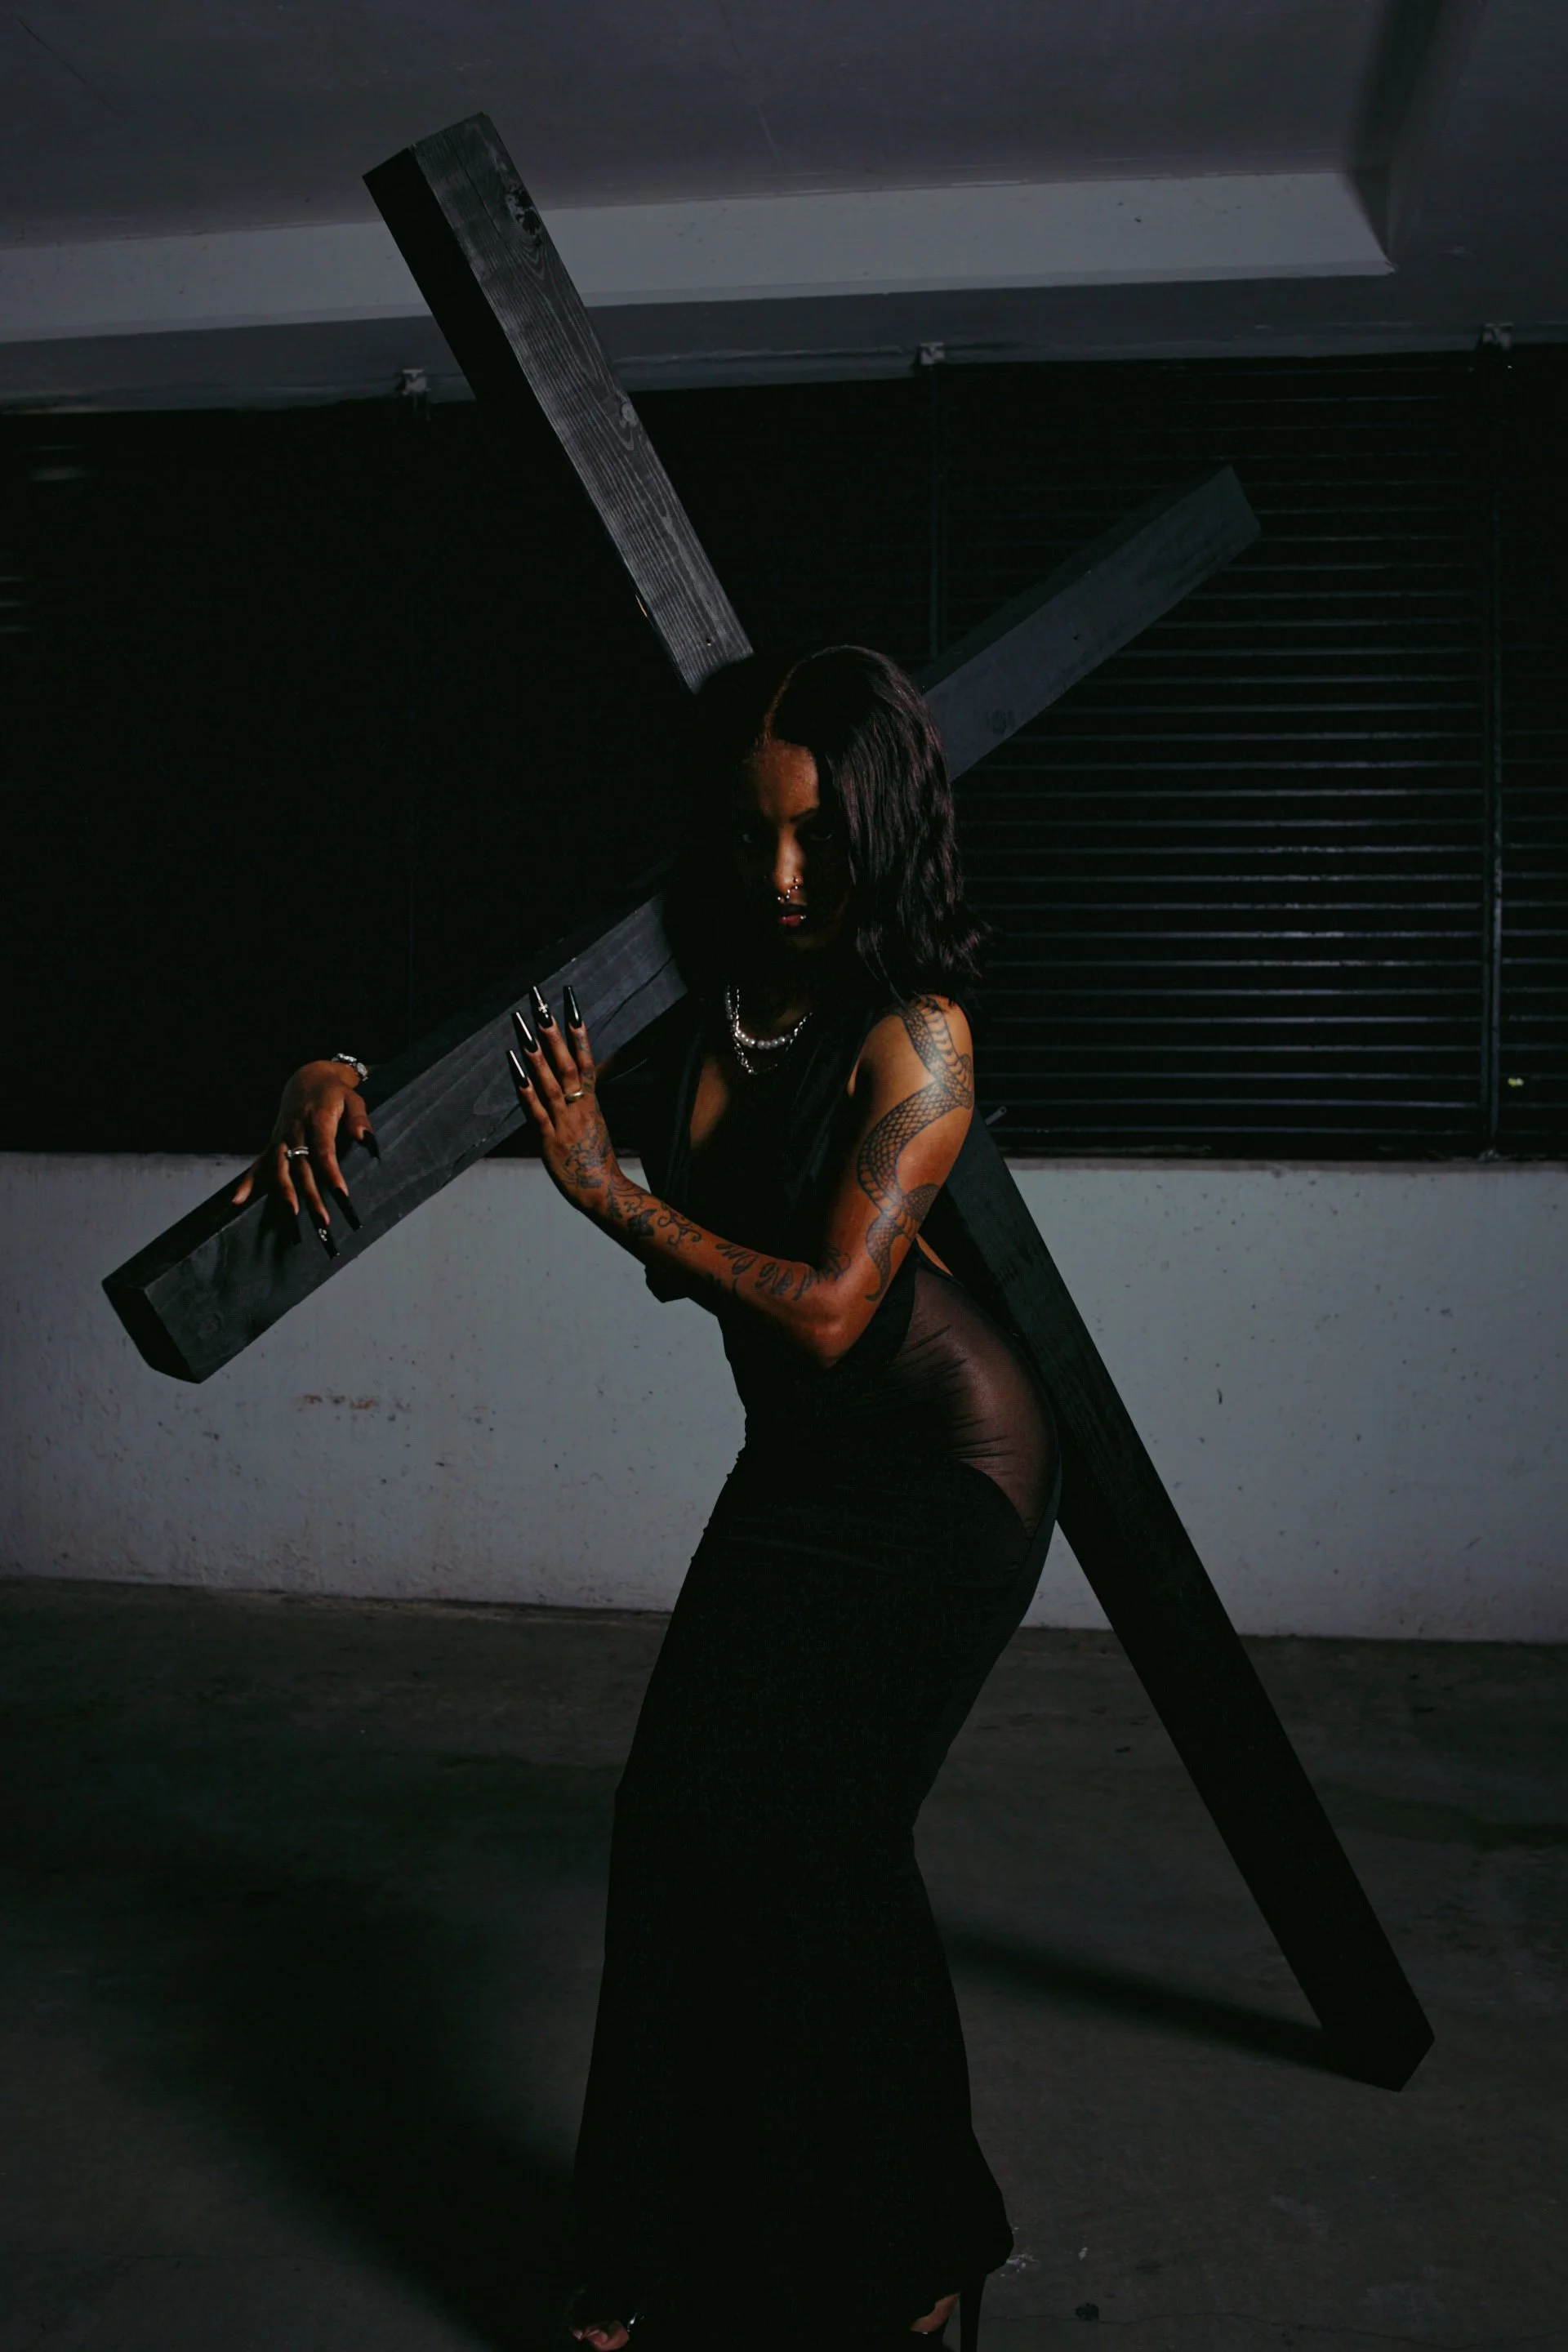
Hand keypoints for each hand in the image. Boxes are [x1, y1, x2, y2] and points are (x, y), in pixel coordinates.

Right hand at [231, 1061, 376, 1247]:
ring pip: (279, 1168)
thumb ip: (359, 1119)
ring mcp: (281, 1137)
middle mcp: (295, 1129)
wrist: (307, 1078)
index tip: (341, 1194)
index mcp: (317, 1118)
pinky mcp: (272, 1143)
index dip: (330, 1172)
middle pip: (301, 1165)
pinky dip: (248, 1182)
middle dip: (311, 1194)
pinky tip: (238, 1200)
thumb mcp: (353, 1099)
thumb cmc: (335, 1094)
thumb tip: (364, 1138)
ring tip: (290, 1216)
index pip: (323, 1149)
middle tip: (323, 1219)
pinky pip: (259, 1163)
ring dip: (284, 1193)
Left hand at [507, 984, 620, 1216]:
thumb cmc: (596, 1159)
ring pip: (550, 1081)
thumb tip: (582, 1078)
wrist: (602, 1192)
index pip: (585, 1055)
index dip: (577, 1028)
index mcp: (590, 1100)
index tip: (569, 1000)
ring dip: (536, 1052)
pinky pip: (535, 1108)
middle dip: (552, 1030)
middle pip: (565, 1061)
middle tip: (540, 1002)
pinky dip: (524, 1086)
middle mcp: (578, 1105)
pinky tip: (514, 1066)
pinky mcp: (548, 1139)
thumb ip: (584, 1098)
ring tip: (525, 1026)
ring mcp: (563, 1121)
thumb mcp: (595, 1122)